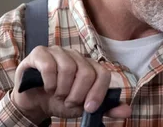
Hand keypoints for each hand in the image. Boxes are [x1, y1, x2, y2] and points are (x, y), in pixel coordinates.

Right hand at [11, 46, 131, 122]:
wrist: (35, 102)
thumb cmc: (60, 101)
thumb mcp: (83, 108)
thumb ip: (105, 108)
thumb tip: (127, 111)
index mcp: (90, 66)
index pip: (103, 74)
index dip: (97, 93)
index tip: (89, 108)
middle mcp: (77, 56)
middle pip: (86, 73)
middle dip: (77, 94)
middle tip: (67, 101)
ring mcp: (58, 52)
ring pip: (68, 69)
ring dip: (61, 90)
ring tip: (56, 95)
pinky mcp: (40, 53)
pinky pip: (49, 65)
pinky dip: (49, 82)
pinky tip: (47, 88)